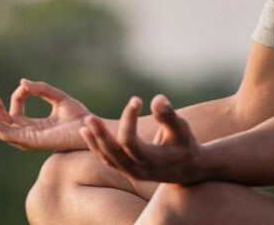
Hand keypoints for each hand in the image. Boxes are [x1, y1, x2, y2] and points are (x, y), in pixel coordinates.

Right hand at [0, 79, 93, 151]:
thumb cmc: (78, 116)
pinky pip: (6, 133)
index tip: (25, 85)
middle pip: (6, 124)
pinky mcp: (29, 141)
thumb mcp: (57, 97)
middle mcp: (30, 134)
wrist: (89, 127)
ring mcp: (29, 139)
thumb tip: (22, 82)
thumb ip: (41, 89)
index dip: (18, 95)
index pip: (17, 112)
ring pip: (2, 130)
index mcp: (36, 127)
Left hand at [81, 94, 203, 184]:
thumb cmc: (184, 144)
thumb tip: (157, 99)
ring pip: (108, 158)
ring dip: (95, 141)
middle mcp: (139, 170)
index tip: (136, 99)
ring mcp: (131, 173)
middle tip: (90, 118)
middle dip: (101, 136)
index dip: (129, 120)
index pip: (132, 142)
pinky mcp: (126, 170)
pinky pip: (107, 159)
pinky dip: (96, 146)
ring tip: (86, 123)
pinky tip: (86, 132)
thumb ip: (168, 116)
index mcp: (153, 160)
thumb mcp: (181, 129)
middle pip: (115, 154)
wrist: (187, 169)